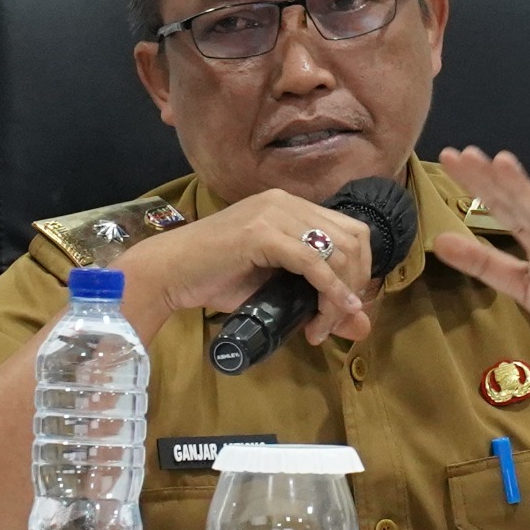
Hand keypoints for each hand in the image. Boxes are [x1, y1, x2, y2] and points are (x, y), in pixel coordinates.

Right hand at [114, 189, 377, 343]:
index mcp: (291, 206)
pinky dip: (329, 290)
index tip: (346, 308)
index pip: (352, 231)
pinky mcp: (261, 233)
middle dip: (355, 285)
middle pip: (354, 239)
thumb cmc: (214, 279)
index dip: (361, 271)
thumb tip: (361, 325)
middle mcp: (286, 202)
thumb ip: (318, 301)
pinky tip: (329, 313)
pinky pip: (312, 261)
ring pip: (337, 251)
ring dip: (339, 295)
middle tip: (337, 323)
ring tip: (321, 327)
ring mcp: (273, 213)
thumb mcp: (277, 291)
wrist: (168, 273)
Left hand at [430, 147, 529, 356]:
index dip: (476, 183)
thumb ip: (484, 264)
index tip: (451, 158)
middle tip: (464, 154)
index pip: (500, 205)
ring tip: (502, 165)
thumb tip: (439, 242)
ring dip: (526, 190)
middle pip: (518, 201)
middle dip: (492, 178)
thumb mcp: (523, 287)